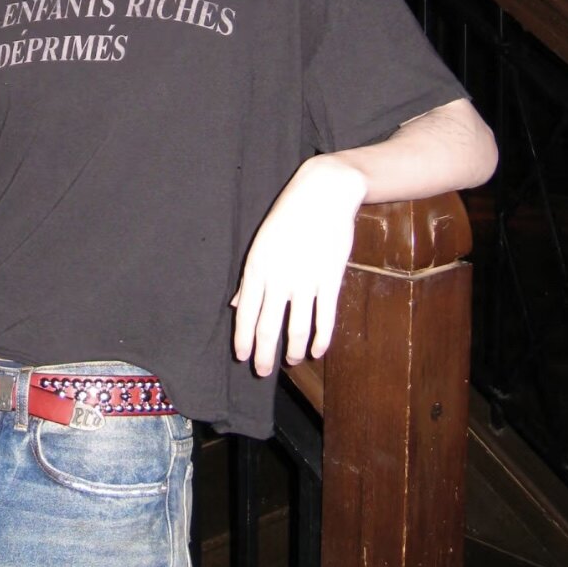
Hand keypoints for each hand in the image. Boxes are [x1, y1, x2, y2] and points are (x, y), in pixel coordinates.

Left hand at [232, 156, 366, 374]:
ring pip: (296, 327)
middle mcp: (278, 277)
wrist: (322, 195)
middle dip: (264, 354)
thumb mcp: (261, 244)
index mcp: (257, 267)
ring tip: (290, 361)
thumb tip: (237, 306)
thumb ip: (250, 279)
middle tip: (262, 372)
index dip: (243, 339)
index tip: (243, 358)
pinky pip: (324, 317)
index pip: (246, 313)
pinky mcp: (330, 279)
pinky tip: (316, 351)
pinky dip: (321, 339)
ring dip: (292, 350)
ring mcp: (305, 280)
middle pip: (268, 326)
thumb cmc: (288, 218)